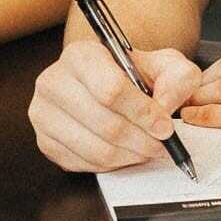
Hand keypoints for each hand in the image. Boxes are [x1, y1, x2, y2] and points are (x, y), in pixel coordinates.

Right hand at [31, 40, 200, 172]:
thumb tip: (165, 108)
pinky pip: (83, 163)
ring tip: (146, 150)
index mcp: (80, 55)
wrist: (109, 84)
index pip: (111, 90)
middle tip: (161, 145)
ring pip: (95, 148)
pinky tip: (124, 153)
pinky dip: (111, 164)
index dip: (143, 113)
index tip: (164, 126)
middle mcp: (54, 81)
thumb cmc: (134, 75)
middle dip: (141, 140)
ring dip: (130, 156)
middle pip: (105, 123)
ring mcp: (44, 113)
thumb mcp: (165, 66)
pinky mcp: (44, 140)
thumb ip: (177, 79)